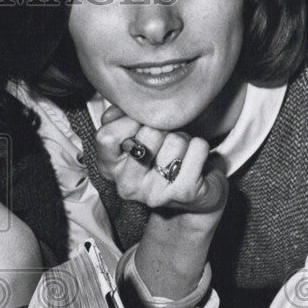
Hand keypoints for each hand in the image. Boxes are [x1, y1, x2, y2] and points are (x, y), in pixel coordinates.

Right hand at [94, 106, 226, 215]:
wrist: (194, 197)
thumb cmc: (160, 157)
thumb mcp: (132, 137)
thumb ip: (118, 119)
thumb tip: (117, 110)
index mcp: (109, 169)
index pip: (107, 135)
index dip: (128, 121)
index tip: (140, 125)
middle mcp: (126, 185)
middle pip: (148, 133)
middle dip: (164, 128)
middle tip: (165, 142)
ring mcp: (154, 192)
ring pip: (176, 139)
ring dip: (184, 139)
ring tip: (180, 154)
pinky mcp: (183, 192)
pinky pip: (197, 148)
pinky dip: (200, 147)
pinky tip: (194, 162)